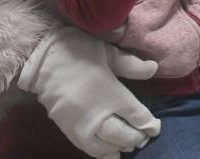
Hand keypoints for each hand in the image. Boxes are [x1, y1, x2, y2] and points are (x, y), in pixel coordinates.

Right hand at [18, 26, 160, 157]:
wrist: (43, 60)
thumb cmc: (80, 51)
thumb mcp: (109, 52)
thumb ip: (132, 64)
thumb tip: (155, 68)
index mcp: (112, 93)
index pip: (136, 115)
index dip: (149, 124)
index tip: (156, 127)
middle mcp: (99, 114)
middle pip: (124, 135)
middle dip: (137, 137)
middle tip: (144, 136)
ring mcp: (83, 125)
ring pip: (108, 146)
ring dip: (121, 146)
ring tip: (129, 144)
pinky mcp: (69, 131)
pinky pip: (89, 149)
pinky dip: (102, 154)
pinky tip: (111, 153)